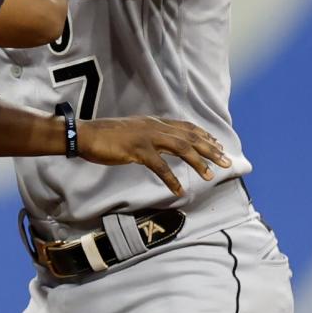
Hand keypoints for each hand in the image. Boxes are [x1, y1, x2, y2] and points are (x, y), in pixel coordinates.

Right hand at [76, 116, 231, 196]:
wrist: (85, 135)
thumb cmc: (105, 136)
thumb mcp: (132, 132)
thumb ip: (147, 136)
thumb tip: (159, 145)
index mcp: (153, 122)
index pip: (185, 127)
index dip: (203, 135)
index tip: (217, 144)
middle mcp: (154, 127)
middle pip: (189, 137)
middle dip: (210, 149)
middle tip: (226, 161)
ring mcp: (146, 137)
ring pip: (180, 148)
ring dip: (197, 162)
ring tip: (210, 175)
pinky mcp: (137, 149)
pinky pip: (159, 166)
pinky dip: (171, 179)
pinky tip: (178, 190)